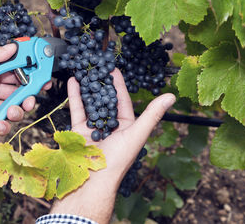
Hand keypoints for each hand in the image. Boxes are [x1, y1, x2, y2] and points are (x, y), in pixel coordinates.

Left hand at [0, 44, 50, 135]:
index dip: (32, 72)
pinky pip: (0, 122)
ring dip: (18, 111)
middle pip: (20, 90)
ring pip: (14, 107)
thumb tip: (13, 46)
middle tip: (32, 99)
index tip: (44, 76)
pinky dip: (3, 126)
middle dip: (29, 95)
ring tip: (12, 112)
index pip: (17, 70)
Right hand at [50, 69, 175, 223]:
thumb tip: (171, 96)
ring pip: (90, 102)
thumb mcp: (137, 133)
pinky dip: (75, 95)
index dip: (119, 85)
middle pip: (105, 99)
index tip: (115, 69)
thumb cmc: (119, 159)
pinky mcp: (79, 130)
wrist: (94, 178)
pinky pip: (77, 109)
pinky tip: (73, 81)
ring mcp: (93, 127)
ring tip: (86, 70)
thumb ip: (152, 114)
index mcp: (126, 125)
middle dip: (102, 82)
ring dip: (88, 86)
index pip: (123, 100)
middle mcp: (109, 125)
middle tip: (98, 65)